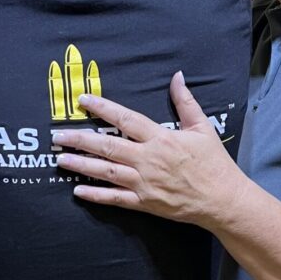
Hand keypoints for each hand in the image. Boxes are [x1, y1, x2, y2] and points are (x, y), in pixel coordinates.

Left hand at [53, 72, 246, 227]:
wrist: (222, 199)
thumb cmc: (213, 163)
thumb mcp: (201, 127)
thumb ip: (185, 101)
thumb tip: (177, 77)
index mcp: (160, 138)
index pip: (126, 119)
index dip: (103, 108)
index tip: (84, 101)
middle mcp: (148, 159)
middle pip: (108, 146)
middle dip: (80, 139)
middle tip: (58, 135)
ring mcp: (144, 183)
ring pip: (106, 172)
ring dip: (81, 165)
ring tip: (60, 159)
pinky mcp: (144, 203)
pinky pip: (115, 199)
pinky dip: (96, 195)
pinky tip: (78, 191)